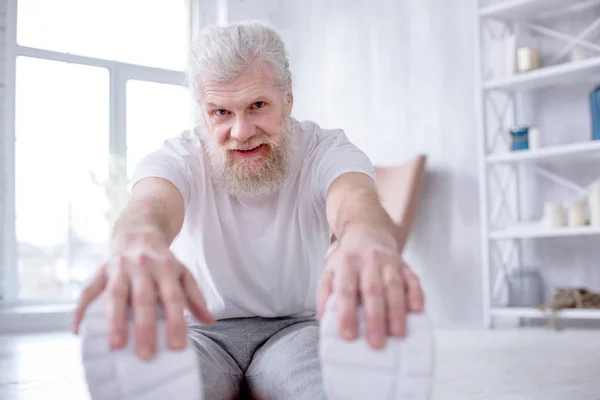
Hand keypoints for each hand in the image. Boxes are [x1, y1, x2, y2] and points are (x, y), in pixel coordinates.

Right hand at [72, 237, 213, 359]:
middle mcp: (142, 266)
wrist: (138, 232)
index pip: (173, 297)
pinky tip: (77, 330)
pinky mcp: (100, 270)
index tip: (178, 346)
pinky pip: (88, 290)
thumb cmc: (162, 260)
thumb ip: (195, 297)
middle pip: (144, 298)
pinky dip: (81, 309)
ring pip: (115, 294)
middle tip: (146, 354)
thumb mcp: (182, 273)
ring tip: (114, 345)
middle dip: (145, 327)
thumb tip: (209, 321)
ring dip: (114, 319)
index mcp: (165, 268)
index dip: (176, 321)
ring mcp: (119, 268)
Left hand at [316, 230, 424, 348]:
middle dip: (375, 318)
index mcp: (346, 264)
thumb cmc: (347, 260)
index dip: (346, 313)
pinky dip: (416, 296)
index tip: (348, 335)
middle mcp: (368, 261)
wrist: (368, 232)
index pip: (345, 289)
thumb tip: (324, 321)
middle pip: (372, 290)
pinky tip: (417, 312)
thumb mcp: (330, 272)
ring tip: (398, 334)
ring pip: (394, 286)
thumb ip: (325, 295)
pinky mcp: (405, 265)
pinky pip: (413, 280)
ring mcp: (389, 262)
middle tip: (376, 343)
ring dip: (397, 311)